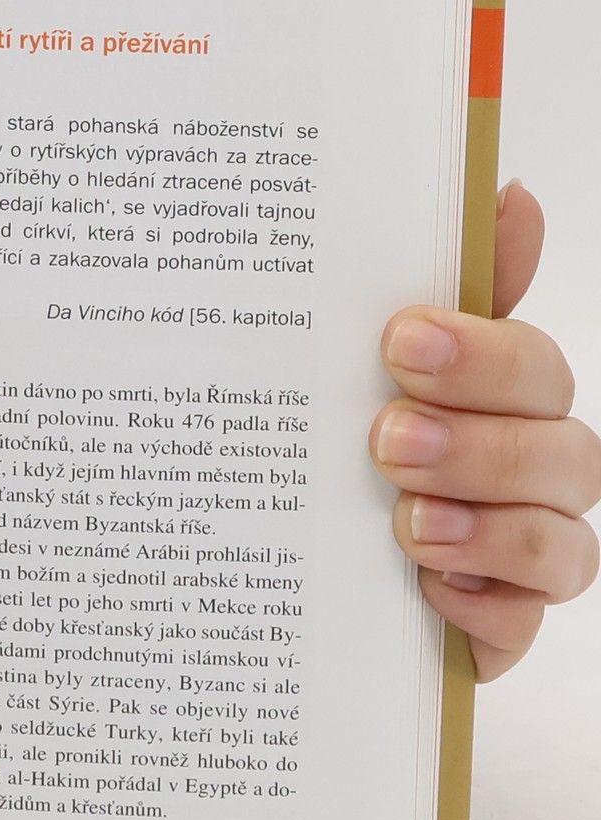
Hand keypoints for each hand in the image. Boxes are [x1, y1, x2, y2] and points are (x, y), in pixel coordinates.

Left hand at [372, 182, 600, 679]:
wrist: (256, 562)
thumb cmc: (324, 444)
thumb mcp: (345, 361)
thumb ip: (433, 286)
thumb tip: (507, 191)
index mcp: (494, 399)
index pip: (534, 365)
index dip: (486, 352)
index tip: (401, 338)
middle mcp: (520, 472)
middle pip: (564, 453)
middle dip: (482, 443)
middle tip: (389, 437)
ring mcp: (513, 555)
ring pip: (564, 543)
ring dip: (493, 528)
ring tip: (409, 520)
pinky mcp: (489, 628)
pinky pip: (523, 626)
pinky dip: (487, 609)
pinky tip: (431, 591)